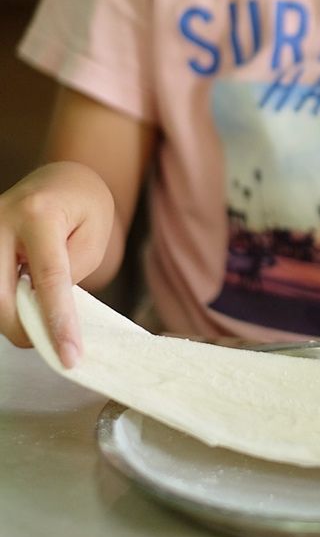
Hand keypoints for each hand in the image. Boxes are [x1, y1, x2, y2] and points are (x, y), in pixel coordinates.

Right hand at [0, 162, 113, 366]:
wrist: (61, 179)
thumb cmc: (85, 208)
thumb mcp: (93, 239)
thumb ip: (69, 275)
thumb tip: (42, 312)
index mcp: (39, 214)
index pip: (48, 279)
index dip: (58, 322)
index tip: (69, 356)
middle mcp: (1, 218)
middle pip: (1, 294)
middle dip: (22, 329)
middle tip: (47, 343)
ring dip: (11, 316)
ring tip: (36, 318)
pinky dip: (4, 301)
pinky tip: (21, 302)